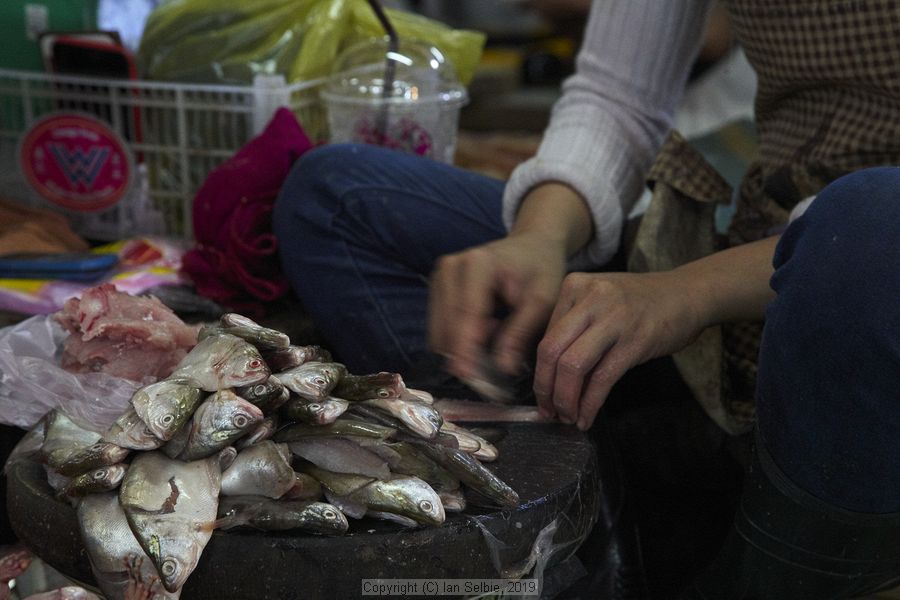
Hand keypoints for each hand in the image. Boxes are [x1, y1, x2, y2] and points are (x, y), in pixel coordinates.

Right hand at [429, 232, 566, 381]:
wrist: (531, 246)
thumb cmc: (541, 271)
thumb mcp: (542, 301)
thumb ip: (520, 333)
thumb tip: (502, 368)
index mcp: (478, 263)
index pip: (467, 312)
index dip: (466, 346)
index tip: (468, 375)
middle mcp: (450, 266)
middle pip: (447, 322)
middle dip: (463, 353)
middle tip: (488, 377)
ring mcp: (440, 276)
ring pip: (439, 328)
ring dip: (461, 347)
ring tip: (496, 337)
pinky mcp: (437, 287)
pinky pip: (440, 326)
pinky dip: (459, 339)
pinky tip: (486, 331)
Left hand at [534, 270, 704, 429]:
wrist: (687, 293)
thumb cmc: (638, 302)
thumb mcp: (598, 302)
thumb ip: (573, 328)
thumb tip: (550, 376)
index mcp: (574, 286)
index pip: (544, 337)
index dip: (540, 372)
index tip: (543, 395)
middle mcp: (590, 299)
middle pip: (551, 352)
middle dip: (545, 389)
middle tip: (548, 411)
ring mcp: (614, 319)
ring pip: (573, 366)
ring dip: (566, 400)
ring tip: (567, 417)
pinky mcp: (635, 341)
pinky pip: (603, 378)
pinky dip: (590, 404)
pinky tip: (587, 418)